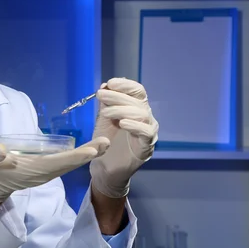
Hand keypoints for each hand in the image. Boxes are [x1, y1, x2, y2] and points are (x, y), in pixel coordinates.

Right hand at [0, 137, 110, 202]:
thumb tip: (0, 150)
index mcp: (32, 169)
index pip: (57, 163)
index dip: (74, 157)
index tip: (91, 151)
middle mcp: (43, 172)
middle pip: (69, 164)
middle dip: (87, 154)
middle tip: (106, 143)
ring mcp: (45, 172)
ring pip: (69, 164)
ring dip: (86, 154)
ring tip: (102, 144)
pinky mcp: (45, 169)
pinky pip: (65, 163)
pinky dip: (78, 156)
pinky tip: (88, 149)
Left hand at [89, 78, 158, 198]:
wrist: (105, 166)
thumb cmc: (106, 139)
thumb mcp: (104, 118)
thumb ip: (106, 103)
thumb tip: (105, 86)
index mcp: (136, 107)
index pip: (137, 91)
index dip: (125, 85)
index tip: (110, 83)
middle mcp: (145, 117)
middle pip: (137, 101)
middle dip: (117, 96)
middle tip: (100, 95)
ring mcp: (148, 131)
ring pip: (142, 114)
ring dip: (122, 110)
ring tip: (105, 113)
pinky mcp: (147, 146)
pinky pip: (146, 132)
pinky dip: (135, 125)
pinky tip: (122, 123)